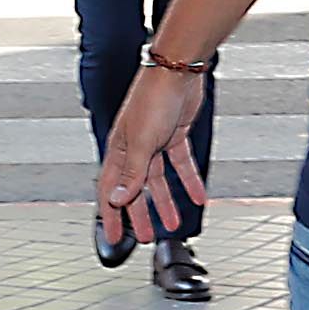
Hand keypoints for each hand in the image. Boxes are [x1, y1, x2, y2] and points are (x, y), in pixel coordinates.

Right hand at [97, 60, 210, 248]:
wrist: (178, 71)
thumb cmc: (153, 98)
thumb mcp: (142, 142)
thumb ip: (132, 173)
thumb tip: (118, 200)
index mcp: (119, 150)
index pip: (110, 190)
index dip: (111, 215)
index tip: (114, 238)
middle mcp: (134, 148)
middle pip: (134, 189)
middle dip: (138, 215)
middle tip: (144, 237)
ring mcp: (154, 142)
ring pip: (158, 180)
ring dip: (165, 202)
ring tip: (173, 223)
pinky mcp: (174, 136)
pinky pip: (181, 165)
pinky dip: (189, 181)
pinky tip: (198, 196)